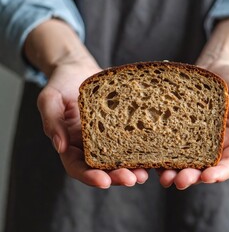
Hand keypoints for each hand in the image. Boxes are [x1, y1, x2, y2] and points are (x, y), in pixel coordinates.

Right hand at [37, 58, 148, 187]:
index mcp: (72, 144)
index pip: (78, 167)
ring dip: (133, 167)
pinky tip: (154, 151)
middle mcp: (92, 145)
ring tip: (145, 172)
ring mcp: (109, 136)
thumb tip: (60, 147)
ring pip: (121, 157)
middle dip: (117, 175)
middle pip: (104, 168)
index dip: (90, 177)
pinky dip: (143, 148)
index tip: (104, 181)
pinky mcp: (123, 126)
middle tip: (131, 179)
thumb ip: (52, 121)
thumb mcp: (50, 99)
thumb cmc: (62, 83)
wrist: (80, 69)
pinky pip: (133, 139)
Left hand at [158, 63, 228, 188]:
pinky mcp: (177, 131)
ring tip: (165, 177)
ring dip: (174, 172)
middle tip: (180, 181)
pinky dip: (162, 156)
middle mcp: (212, 147)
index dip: (219, 174)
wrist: (215, 68)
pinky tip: (153, 160)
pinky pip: (169, 146)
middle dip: (192, 177)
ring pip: (184, 162)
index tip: (208, 177)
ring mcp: (193, 140)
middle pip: (203, 168)